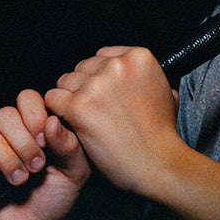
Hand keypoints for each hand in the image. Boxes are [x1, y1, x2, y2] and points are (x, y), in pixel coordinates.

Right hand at [0, 89, 90, 219]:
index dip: (34, 116)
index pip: (27, 98)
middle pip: (4, 114)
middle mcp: (10, 131)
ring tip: (19, 178)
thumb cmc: (59, 194)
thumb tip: (52, 121)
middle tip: (37, 167)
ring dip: (3, 155)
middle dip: (22, 142)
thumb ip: (69, 146)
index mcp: (36, 124)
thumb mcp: (75, 170)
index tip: (46, 142)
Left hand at [44, 46, 180, 196]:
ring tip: (86, 120)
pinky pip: (53, 99)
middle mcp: (118, 65)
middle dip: (85, 87)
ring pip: (65, 82)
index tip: (104, 95)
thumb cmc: (162, 134)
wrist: (158, 162)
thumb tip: (142, 78)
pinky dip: (58, 112)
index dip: (100, 77)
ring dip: (70, 100)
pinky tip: (73, 125)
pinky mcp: (79, 106)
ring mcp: (97, 85)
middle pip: (83, 67)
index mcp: (139, 57)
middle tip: (95, 111)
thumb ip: (150, 80)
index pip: (102, 56)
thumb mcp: (167, 95)